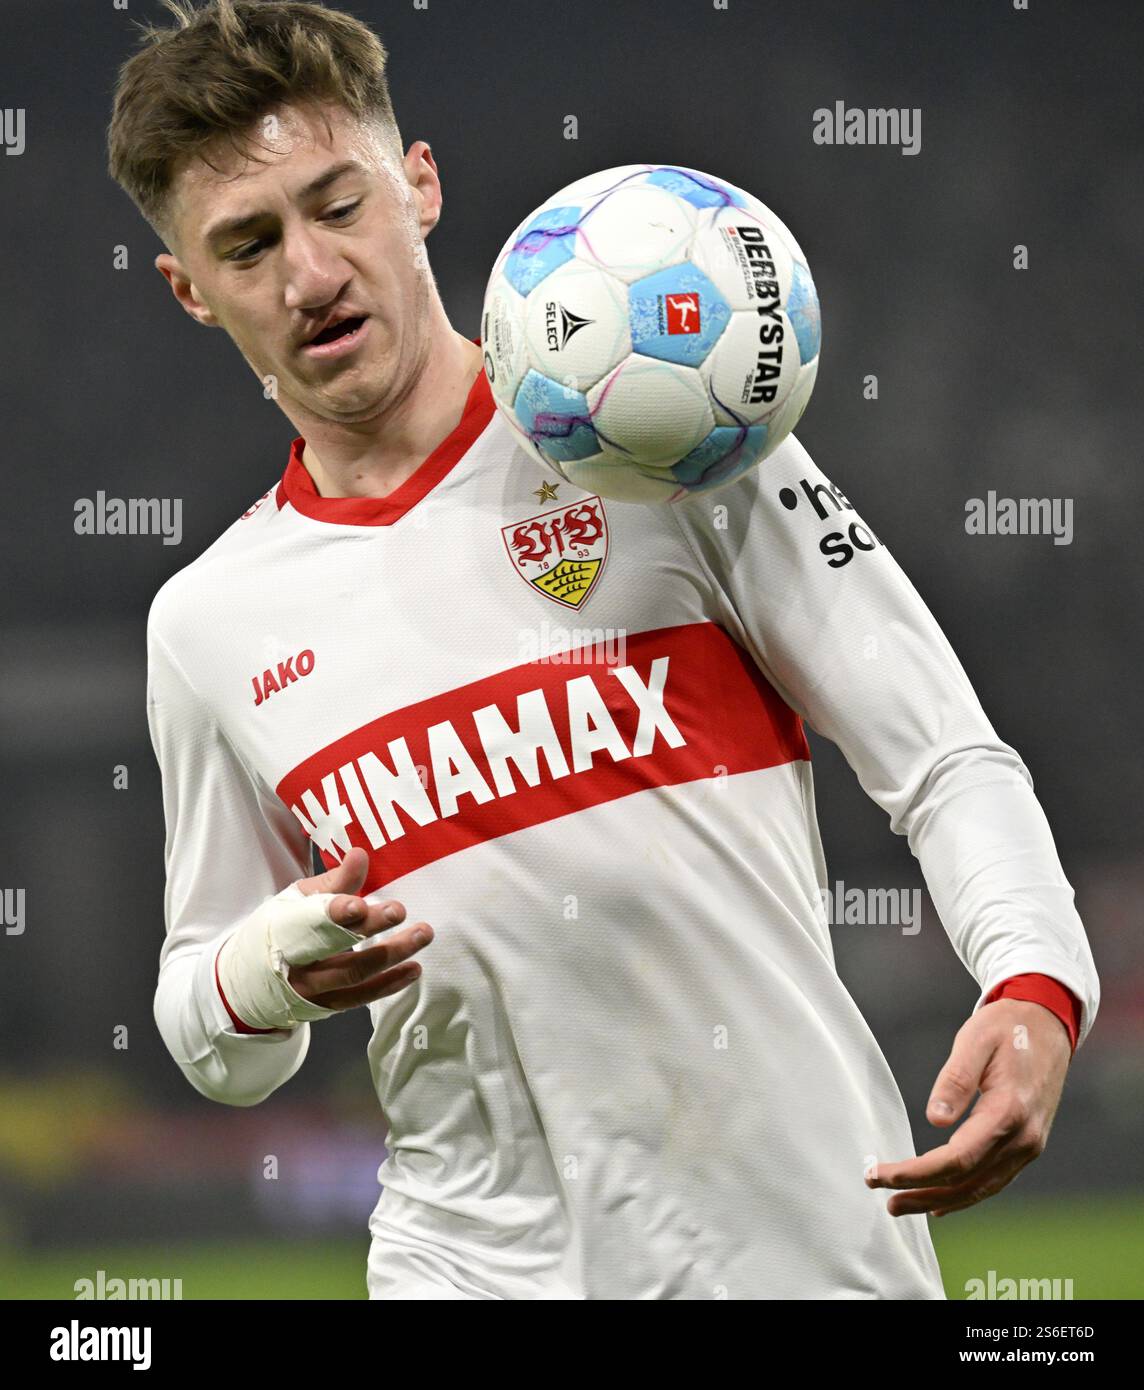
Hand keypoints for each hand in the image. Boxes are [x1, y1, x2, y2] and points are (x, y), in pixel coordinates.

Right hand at [287, 846, 432, 1010]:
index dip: (334, 912)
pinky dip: (390, 984)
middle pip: (335, 945)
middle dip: (369, 927)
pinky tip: (414, 968)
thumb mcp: (297, 900)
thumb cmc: (280, 929)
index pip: (309, 920)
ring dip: (392, 954)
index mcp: (283, 929)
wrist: (250, 982)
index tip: (360, 904)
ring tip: (422, 934)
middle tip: (400, 910)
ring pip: (354, 973)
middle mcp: (295, 963)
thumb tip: (361, 854)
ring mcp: (311, 989)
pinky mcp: (328, 1006)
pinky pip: (362, 997)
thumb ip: (333, 881)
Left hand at [865, 998, 1071, 1217]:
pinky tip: (941, 1202)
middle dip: (921, 1194)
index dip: (916, 1172)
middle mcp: (1023, 1138)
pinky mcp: (1027, 1144)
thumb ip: (955, 1079)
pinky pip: (994, 1180)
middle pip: (967, 1182)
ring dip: (940, 1201)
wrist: (1048, 1023)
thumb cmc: (1007, 1027)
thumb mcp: (975, 1040)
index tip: (880, 1174)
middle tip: (884, 1200)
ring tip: (902, 1205)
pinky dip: (966, 1194)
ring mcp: (1029, 1146)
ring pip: (981, 1188)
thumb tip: (934, 1120)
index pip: (956, 1159)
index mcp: (1008, 1111)